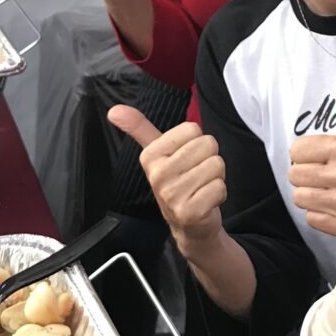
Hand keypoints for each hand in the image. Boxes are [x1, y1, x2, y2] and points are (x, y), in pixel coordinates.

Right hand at [108, 105, 225, 255]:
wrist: (188, 225)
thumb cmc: (177, 184)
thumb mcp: (158, 154)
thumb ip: (139, 128)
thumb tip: (115, 110)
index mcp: (150, 156)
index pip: (192, 128)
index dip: (196, 143)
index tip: (185, 160)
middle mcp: (158, 175)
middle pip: (207, 144)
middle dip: (208, 159)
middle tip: (195, 174)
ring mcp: (173, 195)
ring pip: (216, 164)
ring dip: (215, 177)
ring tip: (201, 187)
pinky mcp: (190, 211)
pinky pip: (220, 187)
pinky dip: (219, 193)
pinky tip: (205, 201)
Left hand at [289, 66, 335, 235]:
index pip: (296, 151)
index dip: (308, 153)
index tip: (324, 155)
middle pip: (295, 175)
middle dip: (308, 173)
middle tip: (327, 172)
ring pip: (299, 197)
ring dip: (311, 193)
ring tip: (330, 188)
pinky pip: (309, 217)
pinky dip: (319, 213)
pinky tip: (335, 205)